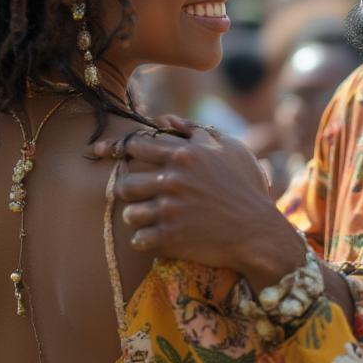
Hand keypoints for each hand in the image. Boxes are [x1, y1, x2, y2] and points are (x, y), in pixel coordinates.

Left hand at [93, 126, 302, 285]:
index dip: (118, 150)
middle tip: (142, 197)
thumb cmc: (246, 188)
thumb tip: (166, 120)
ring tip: (154, 220)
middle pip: (126, 183)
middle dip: (131, 191)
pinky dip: (147, 241)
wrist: (258, 233)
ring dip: (139, 218)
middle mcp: (173, 179)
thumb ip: (196, 132)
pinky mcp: (169, 238)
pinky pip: (139, 240)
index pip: (136, 146)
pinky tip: (161, 239)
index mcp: (184, 155)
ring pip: (130, 213)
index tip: (104, 153)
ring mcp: (169, 210)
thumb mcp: (229, 150)